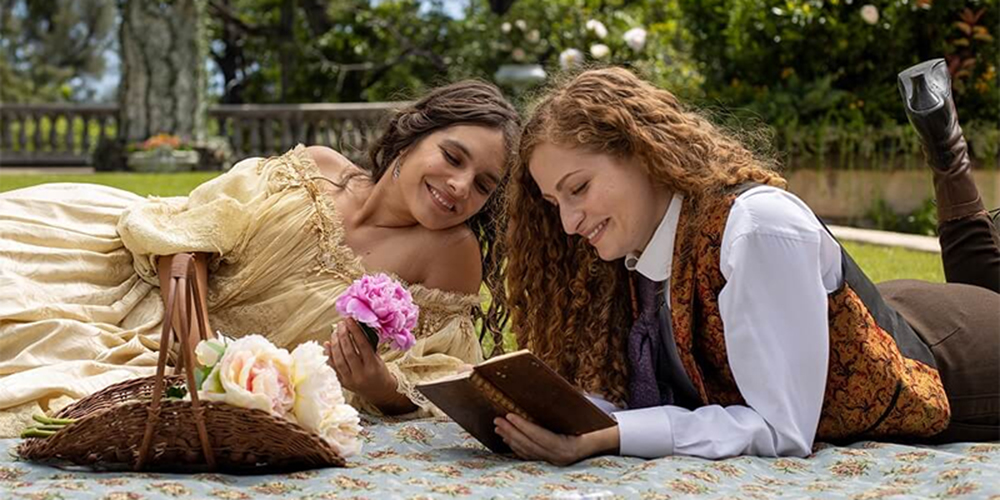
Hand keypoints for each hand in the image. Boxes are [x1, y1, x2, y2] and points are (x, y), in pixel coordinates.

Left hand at [325, 318, 396, 403]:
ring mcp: (350, 380)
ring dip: (335, 343)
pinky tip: (327, 344)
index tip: (350, 320)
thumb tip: (355, 328)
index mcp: (373, 367)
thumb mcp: (378, 359)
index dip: (355, 331)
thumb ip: (368, 346)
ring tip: (335, 332)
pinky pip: (333, 367)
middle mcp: (361, 375)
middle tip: (341, 324)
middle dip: (343, 335)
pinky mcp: (342, 383)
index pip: (362, 345)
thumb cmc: (380, 373)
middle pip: (348, 352)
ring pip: (338, 360)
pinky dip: (329, 355)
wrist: (380, 393)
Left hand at [493, 414, 619, 465]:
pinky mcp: (550, 460)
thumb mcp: (581, 411)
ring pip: (527, 451)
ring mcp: (554, 461)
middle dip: (511, 431)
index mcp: (568, 446)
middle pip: (530, 445)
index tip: (509, 415)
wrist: (604, 439)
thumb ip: (568, 402)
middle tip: (497, 419)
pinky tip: (508, 437)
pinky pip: (529, 455)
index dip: (523, 426)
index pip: (540, 436)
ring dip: (510, 438)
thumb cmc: (592, 422)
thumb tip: (551, 386)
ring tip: (498, 426)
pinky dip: (516, 445)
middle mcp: (560, 457)